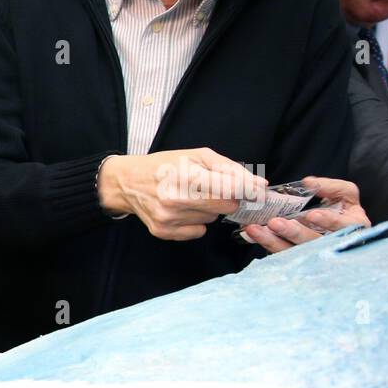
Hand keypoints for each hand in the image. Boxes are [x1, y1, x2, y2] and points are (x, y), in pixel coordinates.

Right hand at [98, 149, 266, 240]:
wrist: (128, 182)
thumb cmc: (166, 165)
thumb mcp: (197, 155)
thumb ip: (230, 169)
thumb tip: (259, 185)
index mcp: (187, 176)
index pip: (232, 188)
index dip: (249, 189)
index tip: (259, 189)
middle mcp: (177, 199)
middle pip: (227, 206)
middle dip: (227, 196)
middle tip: (212, 187)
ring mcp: (169, 218)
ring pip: (213, 218)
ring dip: (208, 208)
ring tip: (190, 196)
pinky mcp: (163, 232)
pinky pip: (198, 231)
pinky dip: (196, 222)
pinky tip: (182, 210)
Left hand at [240, 177, 369, 253]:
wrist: (338, 230)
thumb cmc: (344, 210)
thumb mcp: (346, 195)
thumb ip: (333, 187)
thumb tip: (308, 182)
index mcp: (352, 228)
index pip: (341, 226)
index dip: (328, 221)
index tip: (312, 214)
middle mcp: (334, 245)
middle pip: (313, 242)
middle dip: (293, 232)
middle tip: (274, 222)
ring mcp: (314, 255)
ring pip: (293, 251)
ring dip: (272, 241)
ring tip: (254, 229)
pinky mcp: (297, 259)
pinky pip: (280, 254)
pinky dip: (266, 243)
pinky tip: (253, 235)